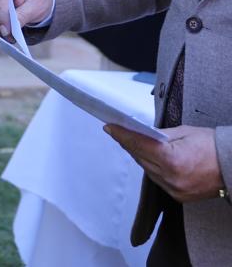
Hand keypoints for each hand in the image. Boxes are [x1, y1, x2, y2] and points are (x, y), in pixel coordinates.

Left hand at [104, 125, 224, 201]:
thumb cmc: (213, 146)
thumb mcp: (185, 132)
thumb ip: (160, 135)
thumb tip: (141, 133)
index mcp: (172, 159)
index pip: (138, 145)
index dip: (122, 135)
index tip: (110, 128)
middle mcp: (171, 177)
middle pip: (140, 158)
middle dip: (129, 144)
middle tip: (119, 132)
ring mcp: (174, 189)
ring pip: (147, 170)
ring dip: (139, 156)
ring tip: (133, 143)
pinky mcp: (178, 196)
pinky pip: (157, 180)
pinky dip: (152, 168)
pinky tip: (149, 158)